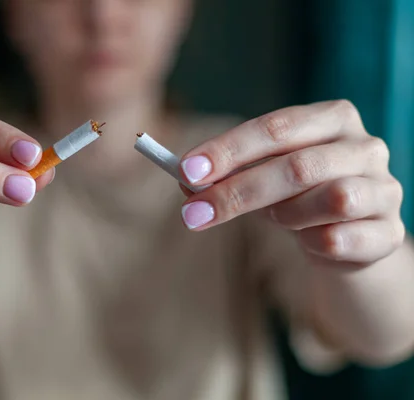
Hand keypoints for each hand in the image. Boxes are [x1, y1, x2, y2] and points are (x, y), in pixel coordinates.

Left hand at [179, 100, 404, 266]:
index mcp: (333, 118)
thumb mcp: (261, 177)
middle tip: (194, 212)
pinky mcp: (389, 232)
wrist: (349, 237)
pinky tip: (309, 242)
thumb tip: (187, 182)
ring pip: (333, 199)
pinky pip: (343, 240)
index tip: (186, 171)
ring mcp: (384, 189)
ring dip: (288, 215)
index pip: (276, 127)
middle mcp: (366, 147)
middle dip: (238, 191)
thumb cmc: (299, 196)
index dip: (229, 149)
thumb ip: (228, 175)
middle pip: (298, 165)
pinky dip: (315, 243)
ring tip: (278, 220)